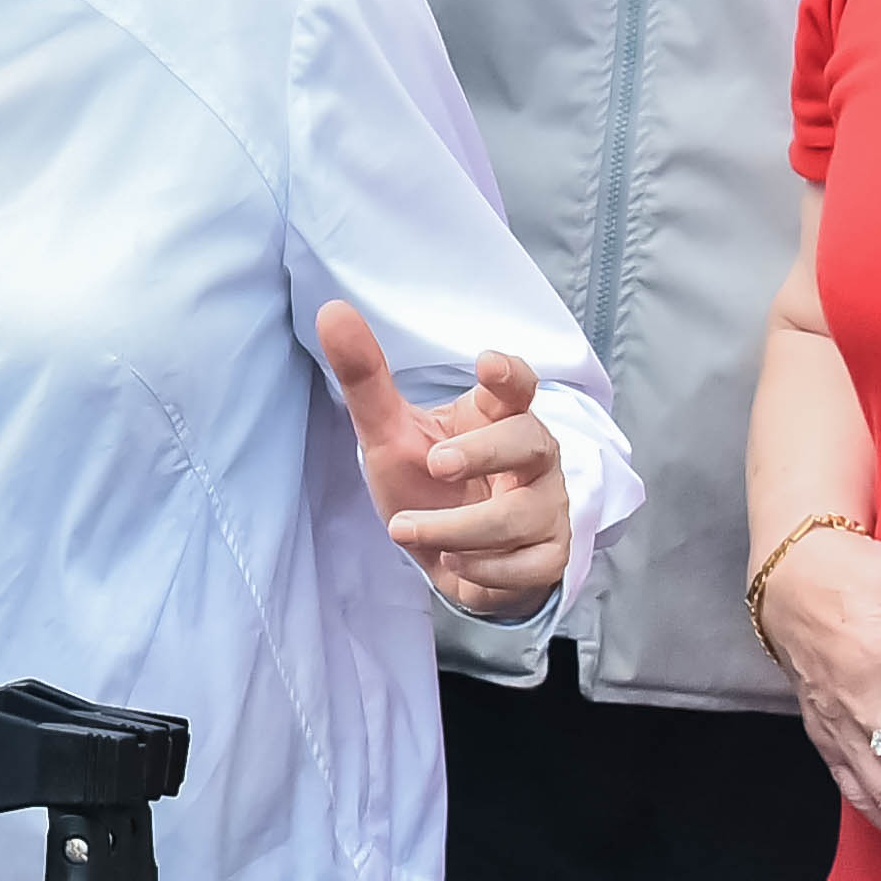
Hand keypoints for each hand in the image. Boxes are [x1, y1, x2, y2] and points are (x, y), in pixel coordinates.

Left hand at [320, 303, 569, 619]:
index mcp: (498, 417)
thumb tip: (332, 312)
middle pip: (531, 441)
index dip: (510, 374)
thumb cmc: (427, 483)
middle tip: (436, 464)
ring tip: (407, 529)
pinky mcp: (549, 555)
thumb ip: (365, 378)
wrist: (449, 558)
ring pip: (522, 513)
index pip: (519, 386)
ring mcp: (547, 507)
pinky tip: (452, 561)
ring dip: (460, 527)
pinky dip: (484, 569)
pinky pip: (529, 565)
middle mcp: (533, 457)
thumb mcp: (390, 433)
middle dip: (484, 452)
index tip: (487, 364)